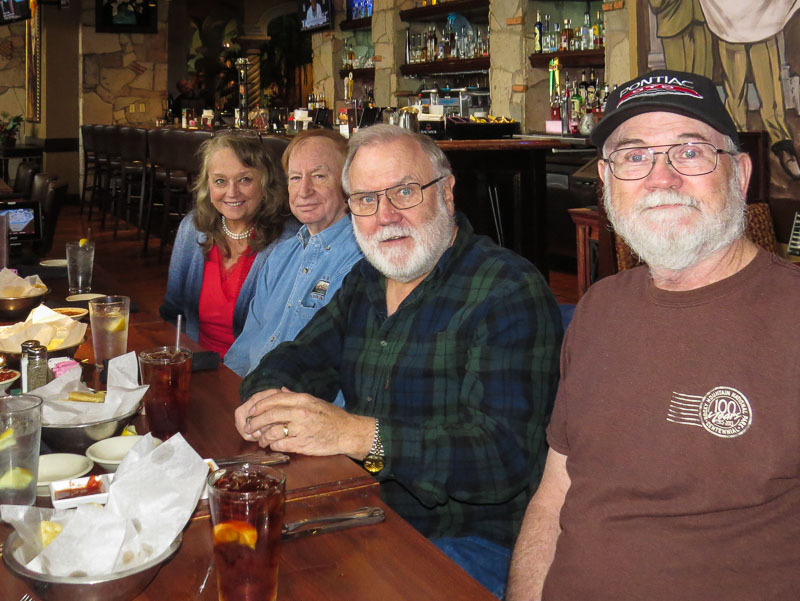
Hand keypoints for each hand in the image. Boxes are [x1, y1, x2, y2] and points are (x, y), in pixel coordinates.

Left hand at [237, 387, 373, 458]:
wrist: (347, 432)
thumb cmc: (332, 416)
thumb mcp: (314, 401)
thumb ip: (296, 396)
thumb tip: (281, 390)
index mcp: (302, 399)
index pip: (274, 399)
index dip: (259, 405)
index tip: (251, 411)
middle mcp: (300, 412)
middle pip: (270, 415)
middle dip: (255, 422)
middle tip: (248, 427)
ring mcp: (301, 429)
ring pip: (273, 432)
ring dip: (263, 437)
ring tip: (261, 440)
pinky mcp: (302, 444)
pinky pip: (281, 445)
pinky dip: (273, 445)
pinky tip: (273, 446)